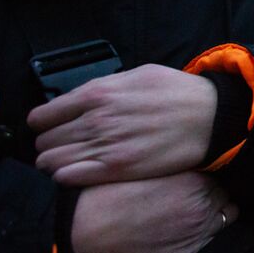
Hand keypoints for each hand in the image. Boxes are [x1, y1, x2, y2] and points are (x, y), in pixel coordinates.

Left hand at [30, 64, 216, 185]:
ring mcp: (105, 146)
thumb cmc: (178, 93)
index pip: (43, 116)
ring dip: (54, 162)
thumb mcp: (138, 75)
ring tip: (67, 162)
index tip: (49, 128)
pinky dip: (66, 176)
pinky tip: (78, 172)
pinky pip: (69, 177)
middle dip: (48, 144)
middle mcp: (95, 120)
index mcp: (97, 94)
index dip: (42, 124)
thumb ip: (105, 87)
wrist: (211, 117)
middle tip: (61, 146)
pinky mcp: (116, 169)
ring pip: (51, 161)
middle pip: (45, 140)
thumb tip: (80, 98)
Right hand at [71, 171, 237, 252]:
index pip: (216, 168)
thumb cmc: (97, 203)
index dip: (204, 171)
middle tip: (193, 193)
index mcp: (188, 178)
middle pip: (222, 191)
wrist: (77, 242)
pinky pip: (213, 240)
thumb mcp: (132, 170)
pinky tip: (188, 230)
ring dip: (214, 212)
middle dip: (211, 191)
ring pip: (225, 214)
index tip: (195, 173)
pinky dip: (207, 233)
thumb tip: (177, 161)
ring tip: (192, 212)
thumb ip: (163, 165)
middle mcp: (199, 204)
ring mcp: (196, 231)